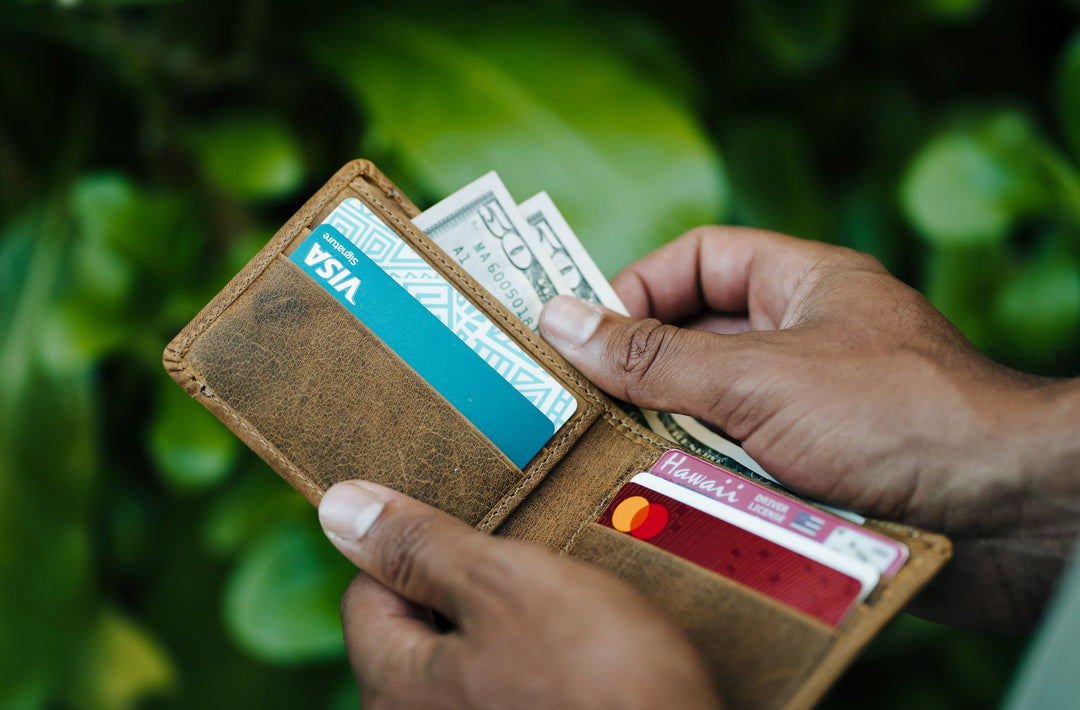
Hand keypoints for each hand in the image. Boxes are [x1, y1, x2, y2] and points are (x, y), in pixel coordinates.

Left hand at [318, 481, 721, 709]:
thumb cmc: (599, 684)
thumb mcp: (505, 586)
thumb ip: (420, 547)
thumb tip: (341, 508)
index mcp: (395, 690)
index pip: (366, 594)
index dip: (413, 549)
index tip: (469, 530)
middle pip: (414, 633)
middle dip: (462, 589)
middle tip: (522, 564)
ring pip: (465, 662)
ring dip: (505, 628)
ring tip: (560, 608)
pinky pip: (506, 691)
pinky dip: (533, 666)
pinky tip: (577, 655)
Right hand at [539, 226, 1079, 632]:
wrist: (1009, 517)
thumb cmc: (898, 418)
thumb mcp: (757, 379)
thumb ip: (655, 356)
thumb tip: (562, 320)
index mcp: (800, 284)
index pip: (695, 261)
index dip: (636, 288)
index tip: (584, 333)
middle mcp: (802, 339)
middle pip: (692, 341)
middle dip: (640, 375)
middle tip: (580, 407)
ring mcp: (809, 408)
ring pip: (707, 412)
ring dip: (666, 437)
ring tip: (617, 461)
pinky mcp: (813, 471)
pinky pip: (734, 465)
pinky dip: (700, 482)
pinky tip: (667, 503)